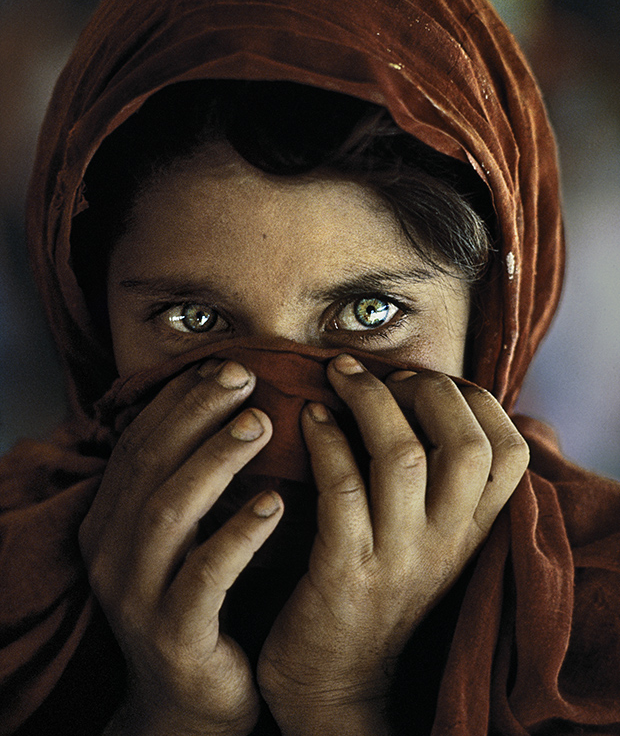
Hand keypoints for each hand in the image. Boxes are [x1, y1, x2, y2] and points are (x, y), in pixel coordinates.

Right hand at [79, 360, 282, 735]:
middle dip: (196, 414)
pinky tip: (276, 504)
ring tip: (261, 424)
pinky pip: (206, 576)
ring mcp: (136, 596)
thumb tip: (237, 408)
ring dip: (215, 460)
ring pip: (170, 511)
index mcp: (110, 520)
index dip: (179, 400)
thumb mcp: (184, 536)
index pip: (139, 443)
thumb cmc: (198, 600)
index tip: (224, 365)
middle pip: (150, 464)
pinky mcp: (173, 634)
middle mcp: (110, 552)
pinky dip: (238, 534)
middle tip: (244, 376)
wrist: (188, 700)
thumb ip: (194, 480)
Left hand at [257, 355, 528, 734]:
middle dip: (426, 389)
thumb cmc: (378, 595)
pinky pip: (341, 489)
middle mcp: (446, 544)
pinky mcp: (344, 573)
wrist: (334, 685)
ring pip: (404, 457)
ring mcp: (398, 559)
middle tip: (383, 373)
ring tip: (338, 373)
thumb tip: (445, 408)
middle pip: (466, 445)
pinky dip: (326, 440)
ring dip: (370, 400)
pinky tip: (309, 416)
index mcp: (471, 533)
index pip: (510, 453)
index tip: (426, 381)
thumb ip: (445, 491)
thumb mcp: (430, 546)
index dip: (476, 401)